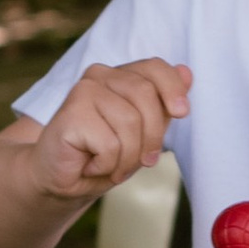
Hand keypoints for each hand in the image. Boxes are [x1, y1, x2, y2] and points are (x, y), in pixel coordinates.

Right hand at [28, 58, 190, 204]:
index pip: (155, 68)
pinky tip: (90, 165)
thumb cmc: (103, 154)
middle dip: (151, 138)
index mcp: (120, 75)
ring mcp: (83, 90)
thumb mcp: (143, 131)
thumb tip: (187, 72)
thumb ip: (162, 104)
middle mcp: (100, 75)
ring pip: (130, 124)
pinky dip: (107, 165)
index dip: (173, 89)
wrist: (62, 180)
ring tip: (111, 165)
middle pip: (147, 97)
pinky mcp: (72, 113)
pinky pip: (110, 144)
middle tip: (141, 161)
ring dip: (127, 158)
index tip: (181, 113)